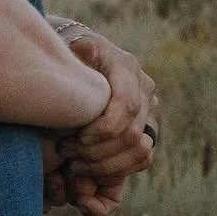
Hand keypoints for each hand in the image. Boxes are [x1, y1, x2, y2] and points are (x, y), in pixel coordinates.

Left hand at [49, 29, 157, 215]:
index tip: (77, 138)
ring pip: (141, 151)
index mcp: (127, 67)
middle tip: (67, 154)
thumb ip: (77, 50)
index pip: (126, 105)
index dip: (104, 128)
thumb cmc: (69, 54)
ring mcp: (149, 112)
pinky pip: (142, 159)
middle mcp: (145, 90)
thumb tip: (84, 48)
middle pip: (132, 133)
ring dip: (107, 164)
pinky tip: (89, 170)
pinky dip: (117, 169)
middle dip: (99, 150)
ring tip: (74, 165)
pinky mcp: (148, 130)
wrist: (80, 58)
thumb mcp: (68, 46)